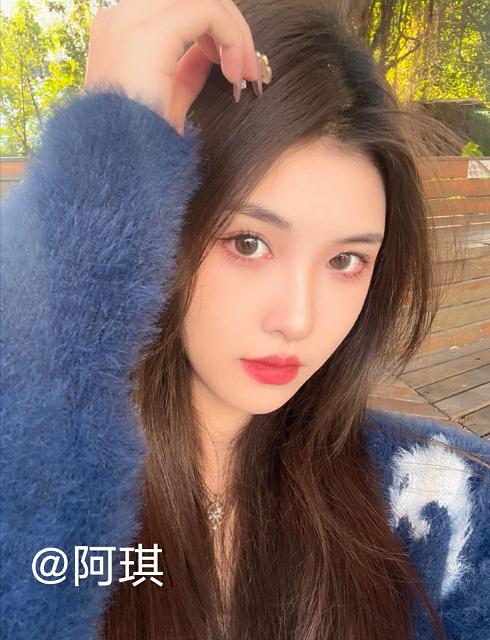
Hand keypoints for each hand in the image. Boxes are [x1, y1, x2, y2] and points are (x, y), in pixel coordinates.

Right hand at [83, 0, 260, 133]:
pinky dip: (233, 38)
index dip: (215, 31)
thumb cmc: (144, 142)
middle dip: (229, 27)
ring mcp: (130, 21)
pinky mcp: (148, 34)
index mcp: (120, 31)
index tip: (236, 72)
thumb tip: (214, 50)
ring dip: (235, 32)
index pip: (179, 8)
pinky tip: (235, 76)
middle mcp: (120, 17)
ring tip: (244, 74)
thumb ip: (189, 66)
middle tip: (248, 71)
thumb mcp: (171, 96)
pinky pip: (208, 12)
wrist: (123, 167)